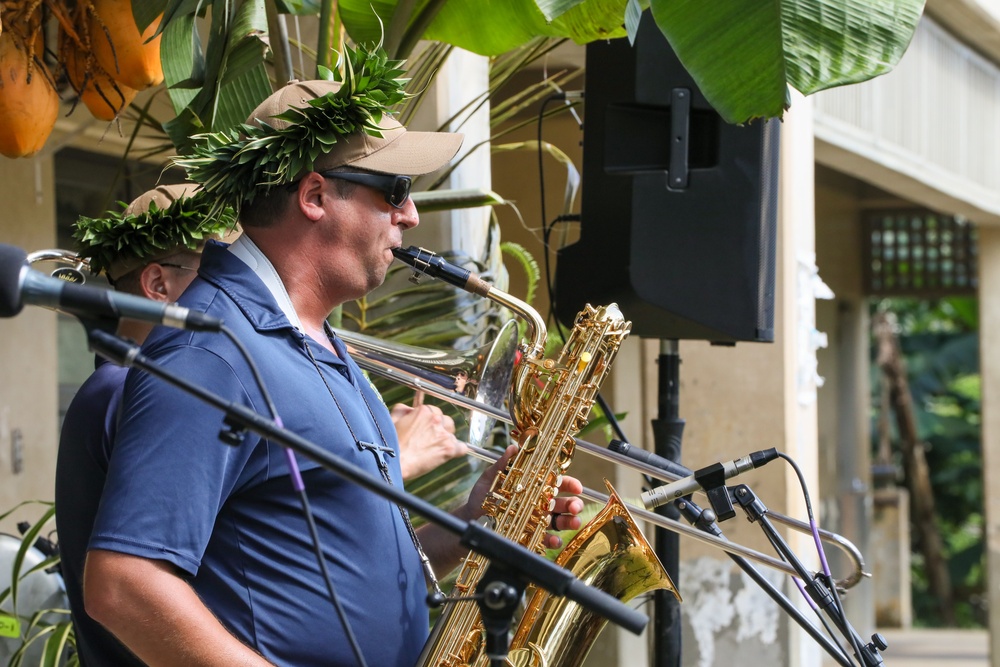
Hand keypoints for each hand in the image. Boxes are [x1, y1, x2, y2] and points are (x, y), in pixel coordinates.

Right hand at [391, 403, 467, 479]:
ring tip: (435, 448)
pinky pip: (461, 448)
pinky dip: (457, 451)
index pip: (433, 411)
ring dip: (446, 439)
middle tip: (430, 438)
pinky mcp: (449, 449)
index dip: (428, 421)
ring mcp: (444, 435)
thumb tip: (410, 408)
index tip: (424, 428)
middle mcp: (436, 420)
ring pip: (452, 433)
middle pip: (445, 421)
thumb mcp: (392, 419)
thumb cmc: (391, 443)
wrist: (395, 462)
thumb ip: (403, 409)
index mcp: (424, 411)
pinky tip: (448, 454)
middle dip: (439, 428)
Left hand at [465, 445, 583, 548]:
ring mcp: (536, 521)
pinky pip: (545, 540)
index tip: (577, 487)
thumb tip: (513, 448)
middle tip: (575, 507)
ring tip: (574, 522)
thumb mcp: (491, 477)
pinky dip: (552, 541)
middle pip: (562, 503)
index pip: (557, 483)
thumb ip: (503, 464)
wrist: (471, 518)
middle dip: (573, 505)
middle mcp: (539, 503)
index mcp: (534, 487)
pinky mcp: (530, 536)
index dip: (570, 484)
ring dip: (568, 522)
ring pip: (559, 522)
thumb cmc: (483, 495)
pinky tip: (555, 540)